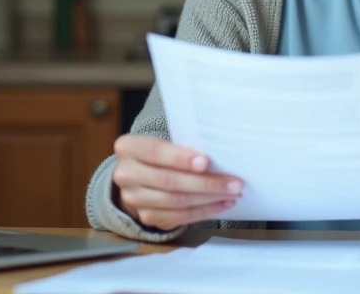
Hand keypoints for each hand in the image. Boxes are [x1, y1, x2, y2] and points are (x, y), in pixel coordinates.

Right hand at [111, 135, 241, 231]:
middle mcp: (126, 174)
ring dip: (209, 199)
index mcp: (128, 147)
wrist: (138, 177)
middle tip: (233, 183)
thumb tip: (219, 157)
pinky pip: (179, 217)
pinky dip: (204, 211)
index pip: (156, 152)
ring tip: (232, 194)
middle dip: (205, 183)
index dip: (181, 158)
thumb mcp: (162, 142)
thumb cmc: (160, 154)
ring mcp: (134, 199)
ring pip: (176, 201)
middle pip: (169, 181)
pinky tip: (221, 204)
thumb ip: (181, 147)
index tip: (206, 162)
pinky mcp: (147, 217)